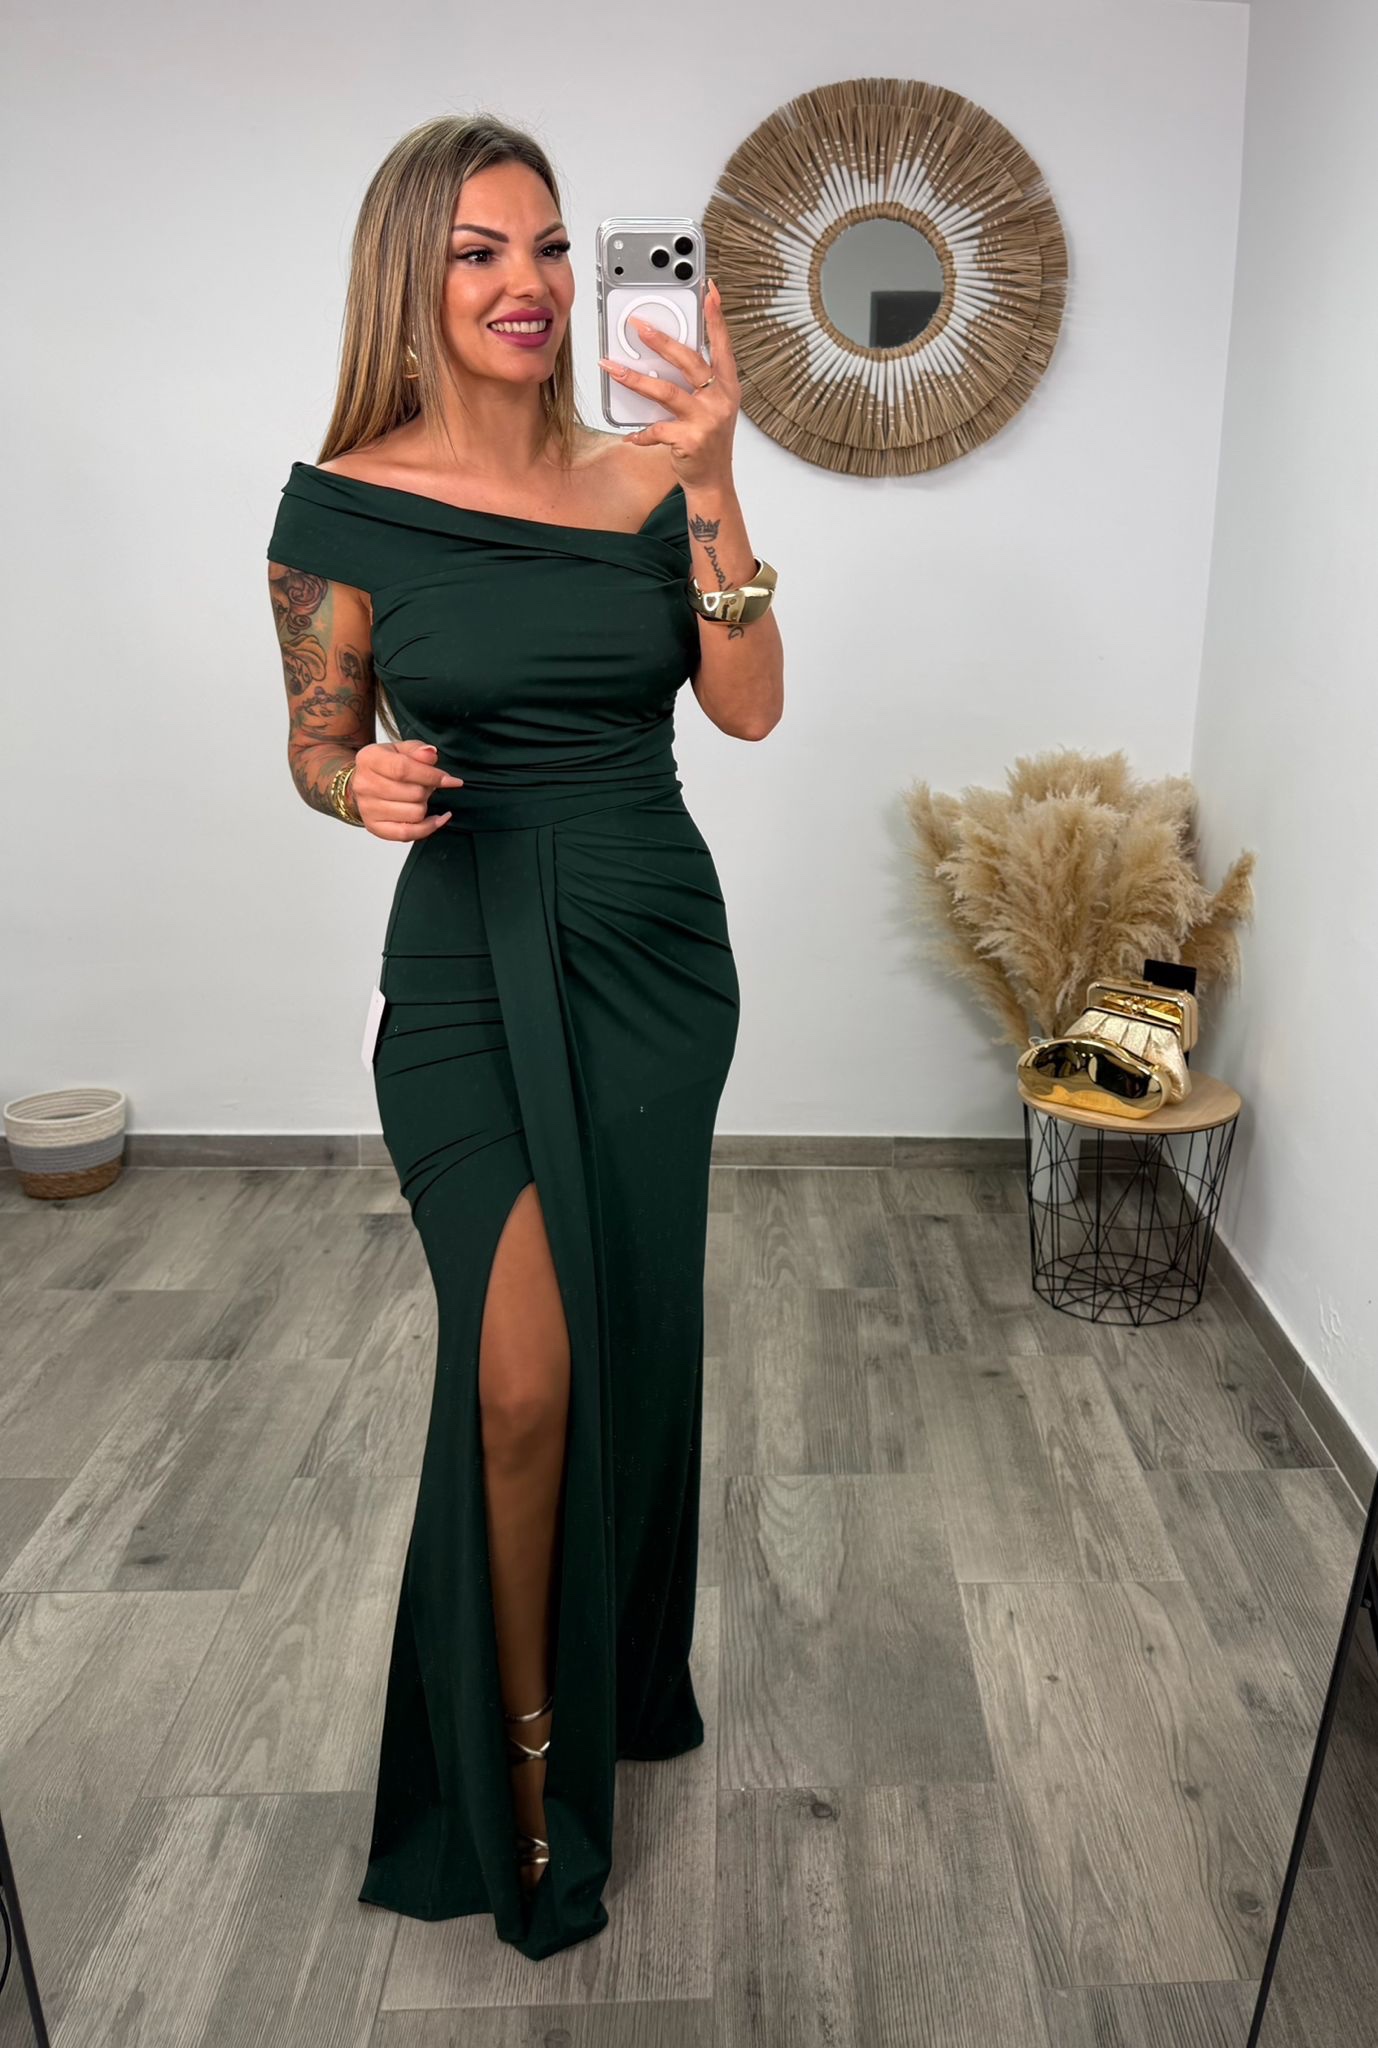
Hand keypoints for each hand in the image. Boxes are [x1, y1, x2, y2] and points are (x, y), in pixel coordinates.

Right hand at [350, 739, 463, 839]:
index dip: (432, 776)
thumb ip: (417, 749)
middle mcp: (364, 784)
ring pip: (415, 813)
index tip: (451, 781)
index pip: (404, 769)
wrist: (364, 782)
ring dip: (425, 806)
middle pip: (414, 793)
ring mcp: (367, 808)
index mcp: (369, 759)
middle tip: (427, 785)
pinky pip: (407, 834)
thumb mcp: (401, 749)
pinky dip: (427, 828)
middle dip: (429, 789)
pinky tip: (436, 819)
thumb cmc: (385, 765)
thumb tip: (430, 754)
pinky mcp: (374, 827)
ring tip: (421, 798)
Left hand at [598, 276, 740, 492]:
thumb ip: (698, 382)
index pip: (723, 345)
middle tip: (638, 326)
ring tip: (613, 368)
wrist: (713, 481)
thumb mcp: (712, 406)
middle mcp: (720, 400)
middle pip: (689, 361)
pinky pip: (657, 430)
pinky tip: (629, 435)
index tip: (709, 291)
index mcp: (728, 386)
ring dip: (635, 378)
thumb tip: (666, 355)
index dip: (716, 318)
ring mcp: (706, 420)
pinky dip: (640, 433)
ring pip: (666, 392)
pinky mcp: (690, 439)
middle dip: (661, 341)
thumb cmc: (708, 440)